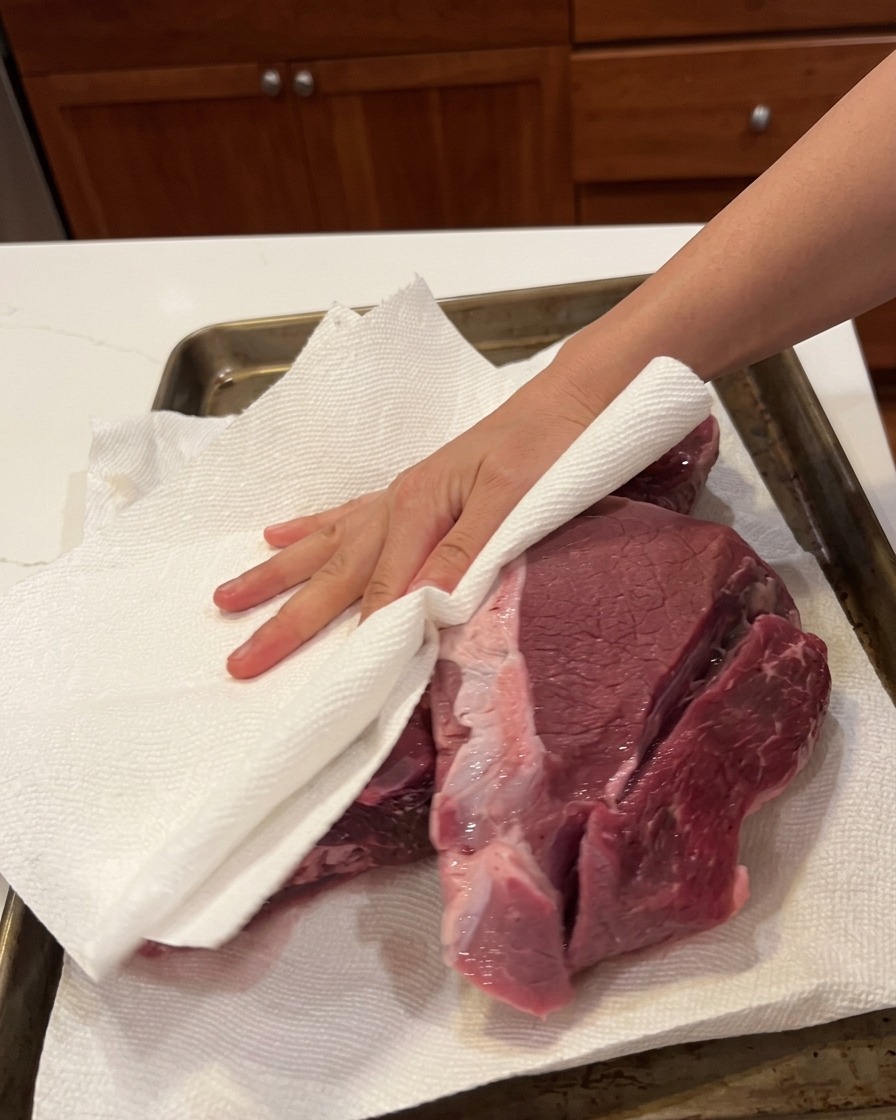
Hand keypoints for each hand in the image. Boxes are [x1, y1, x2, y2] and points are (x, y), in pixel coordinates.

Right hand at [213, 366, 603, 678]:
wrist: (567, 400)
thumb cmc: (548, 447)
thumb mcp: (513, 499)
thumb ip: (464, 551)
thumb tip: (419, 603)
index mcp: (420, 510)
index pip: (380, 589)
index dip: (354, 634)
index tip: (321, 680)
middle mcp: (398, 504)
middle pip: (335, 573)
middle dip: (287, 619)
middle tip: (240, 658)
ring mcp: (399, 496)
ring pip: (326, 543)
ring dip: (278, 572)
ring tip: (229, 593)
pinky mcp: (410, 489)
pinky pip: (347, 513)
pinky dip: (312, 527)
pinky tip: (279, 533)